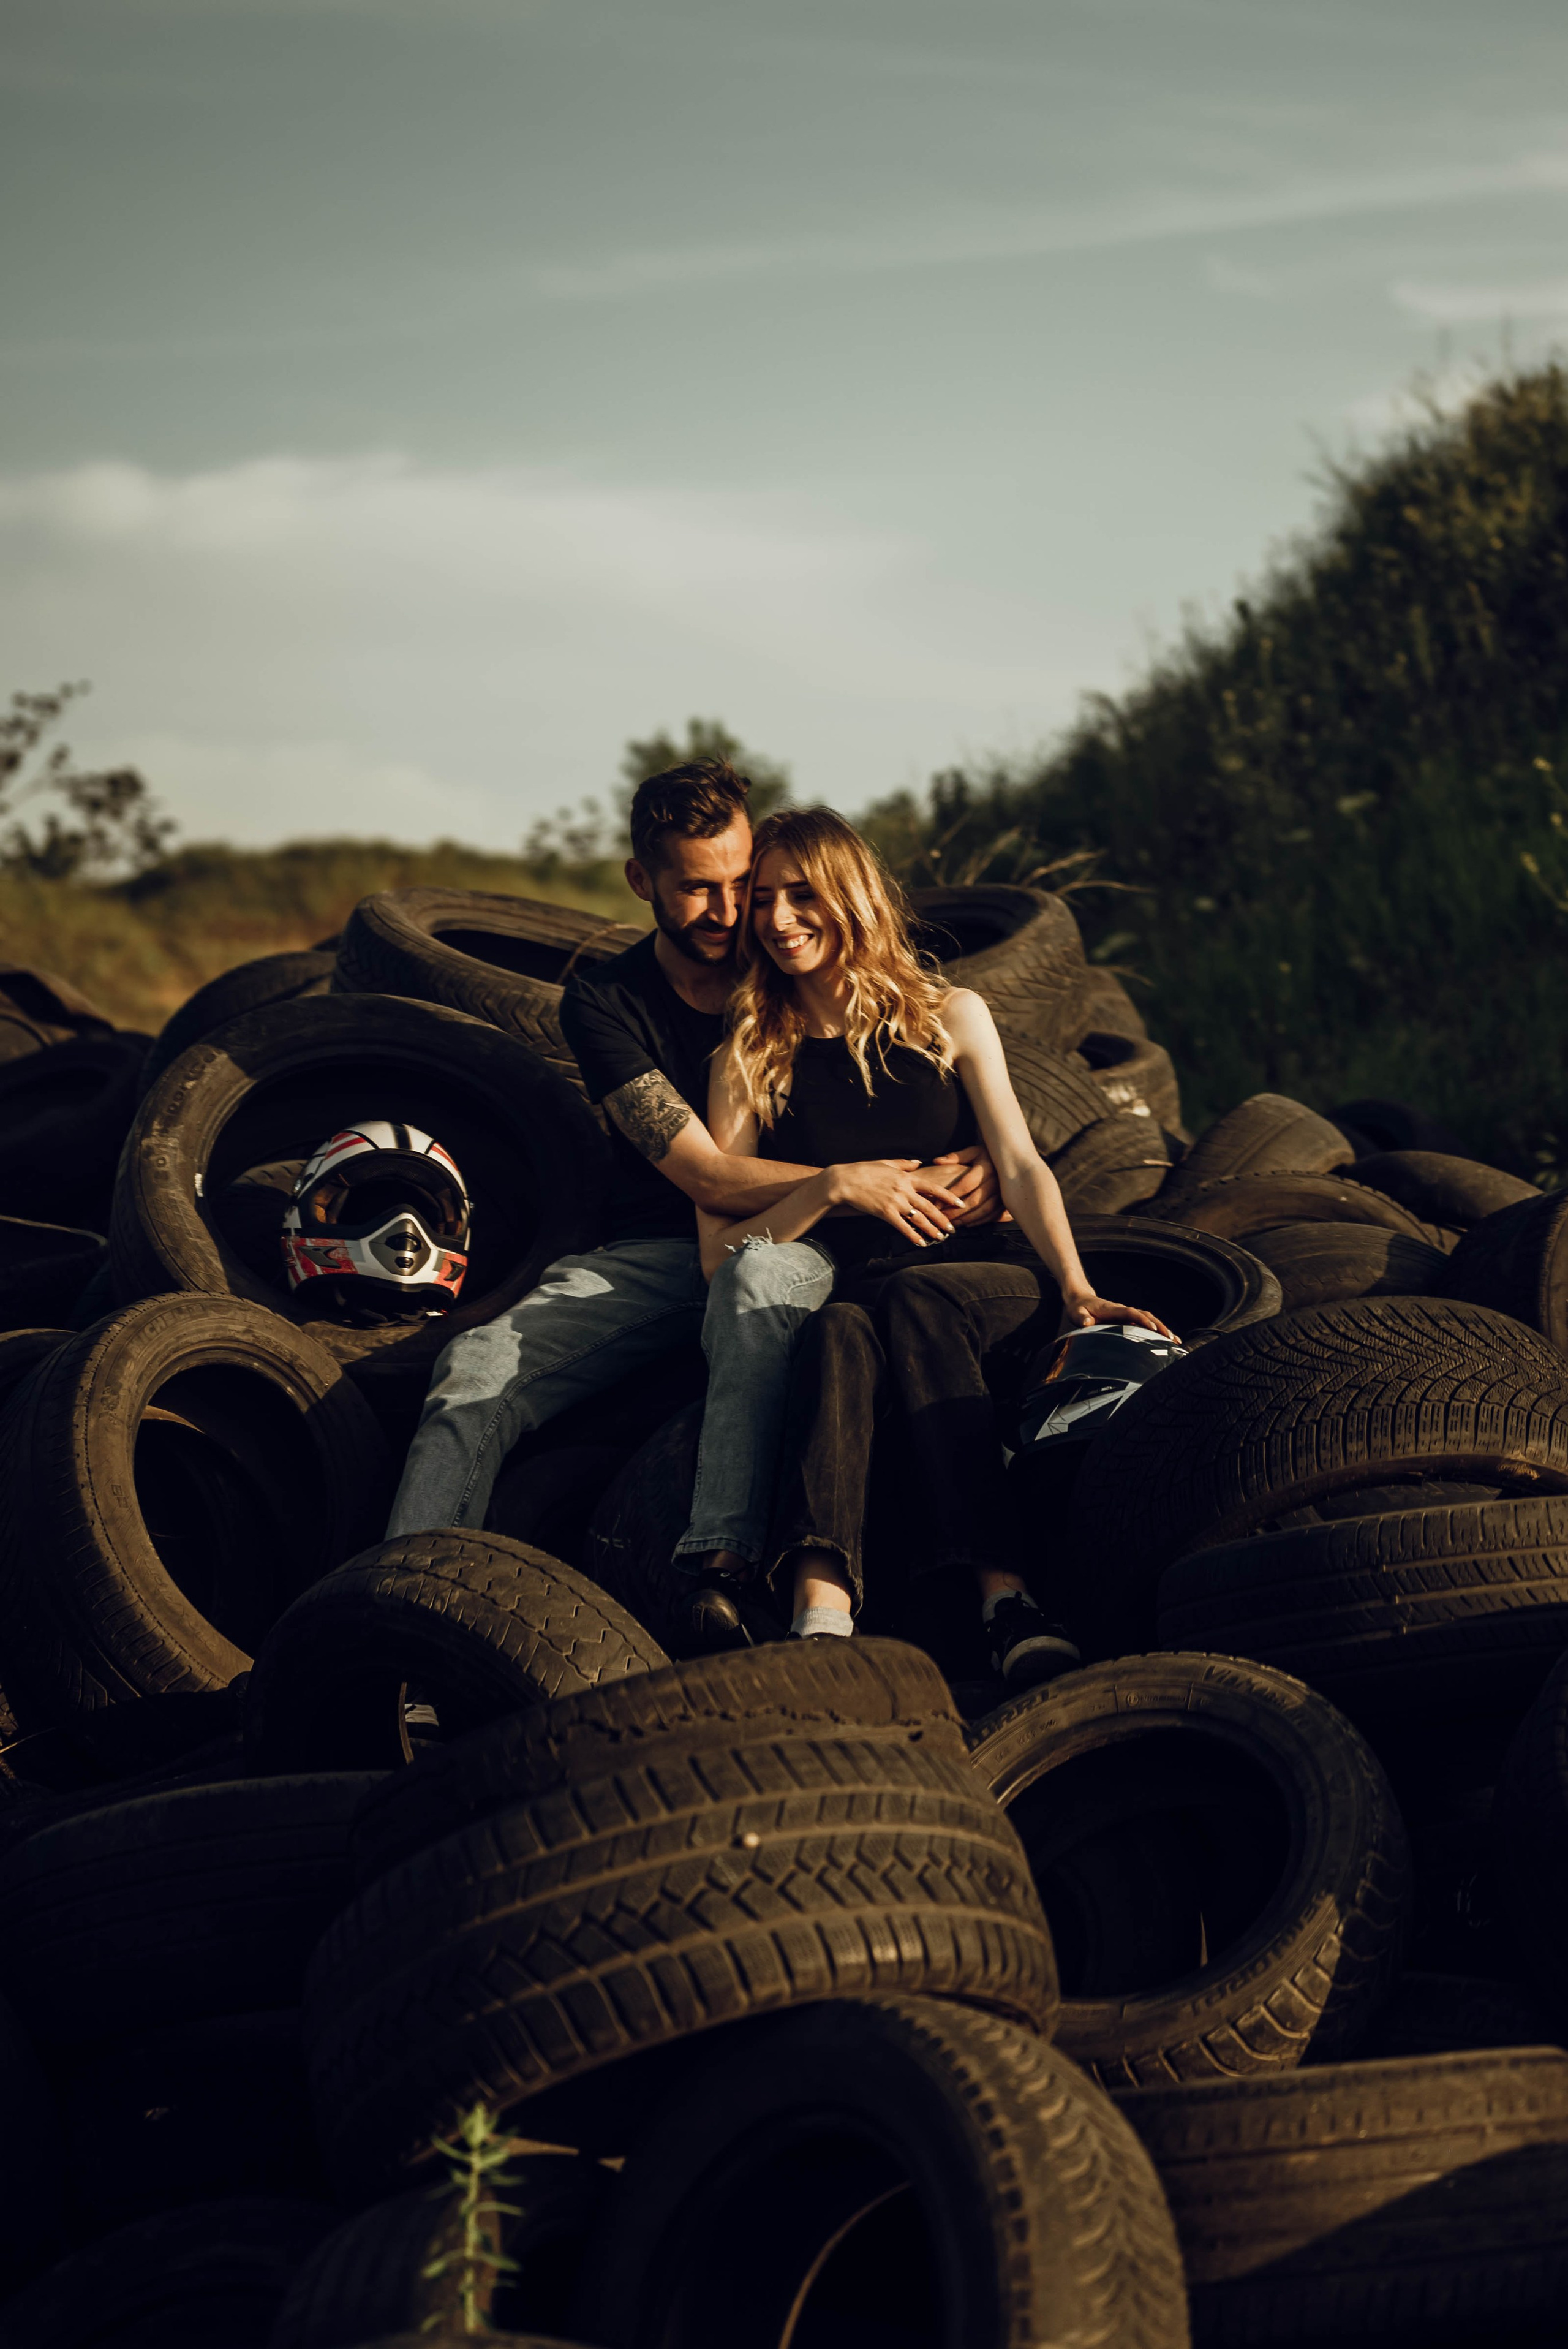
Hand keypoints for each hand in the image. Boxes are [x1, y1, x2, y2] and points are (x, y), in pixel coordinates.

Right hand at [828, 1158, 965, 1246]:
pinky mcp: (885, 1212)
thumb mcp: (886, 1163)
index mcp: (906, 1177)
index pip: (934, 1188)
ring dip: (931, 1230)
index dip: (949, 1197)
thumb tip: (918, 1163)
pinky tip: (920, 1243)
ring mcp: (895, 1202)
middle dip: (943, 1219)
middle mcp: (904, 1190)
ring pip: (919, 1219)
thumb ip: (904, 1164)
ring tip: (940, 1238)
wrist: (845, 1180)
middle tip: (952, 1229)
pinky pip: (902, 1227)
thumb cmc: (864, 1170)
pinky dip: (913, 1236)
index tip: (960, 1204)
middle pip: (929, 1206)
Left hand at [928, 1143, 1010, 1225]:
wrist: (1010, 1159)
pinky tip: (968, 1223)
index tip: (938, 1203)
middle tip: (943, 1218)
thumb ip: (955, 1157)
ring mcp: (1004, 1192)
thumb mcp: (972, 1152)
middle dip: (957, 1211)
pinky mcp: (1007, 1201)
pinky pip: (994, 1214)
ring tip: (953, 1223)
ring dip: (968, 1219)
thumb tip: (937, 1161)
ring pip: (985, 1210)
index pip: (966, 1184)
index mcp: (986, 1167)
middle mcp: (997, 1181)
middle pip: (975, 1200)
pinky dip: (980, 1221)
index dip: (951, 1195)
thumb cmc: (987, 1156)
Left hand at [1058, 1290, 1175, 1340]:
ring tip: (1175, 1341)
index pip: (1131, 1313)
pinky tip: (1166, 1340)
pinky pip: (1145, 1323)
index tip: (1153, 1328)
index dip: (1142, 1320)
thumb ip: (1081, 1318)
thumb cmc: (1079, 1308)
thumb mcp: (1077, 1313)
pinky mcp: (1128, 1319)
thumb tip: (1086, 1323)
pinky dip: (1157, 1330)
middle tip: (1171, 1338)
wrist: (1080, 1300)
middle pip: (1146, 1316)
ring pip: (1149, 1319)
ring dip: (1162, 1329)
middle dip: (1159, 1326)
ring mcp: (1127, 1314)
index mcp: (1112, 1310)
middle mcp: (1123, 1310)